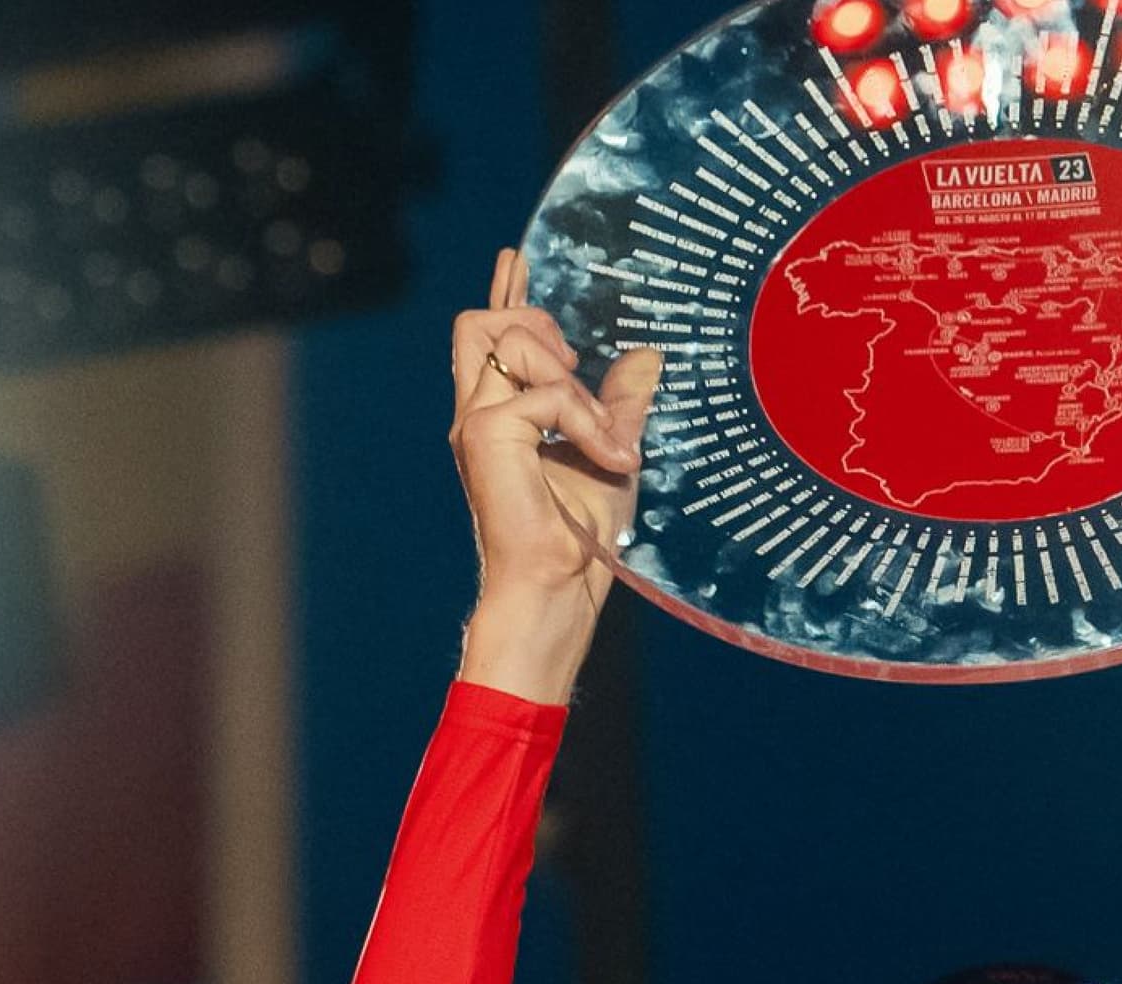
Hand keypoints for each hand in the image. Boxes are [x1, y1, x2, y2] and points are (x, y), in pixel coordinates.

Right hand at [451, 247, 662, 701]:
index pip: (488, 338)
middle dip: (532, 320)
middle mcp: (477, 414)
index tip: (513, 257)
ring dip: (566, 372)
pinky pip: (545, 391)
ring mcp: (475, 422)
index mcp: (498, 417)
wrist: (557, 586)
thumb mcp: (614, 452)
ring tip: (599, 426)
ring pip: (505, 337)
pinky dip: (587, 418)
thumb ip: (621, 403)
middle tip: (577, 364)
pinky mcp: (484, 435)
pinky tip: (612, 455)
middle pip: (477, 322)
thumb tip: (646, 356)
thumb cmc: (580, 538)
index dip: (504, 292)